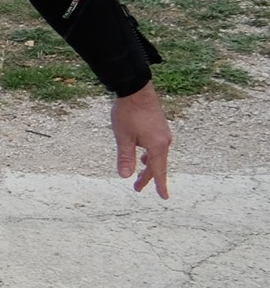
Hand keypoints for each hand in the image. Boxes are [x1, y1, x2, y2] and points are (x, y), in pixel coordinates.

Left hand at [110, 83, 172, 198]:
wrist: (137, 89)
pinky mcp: (159, 126)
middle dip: (147, 177)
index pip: (158, 171)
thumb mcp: (123, 137)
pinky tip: (143, 154)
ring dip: (148, 165)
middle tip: (137, 188)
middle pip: (156, 164)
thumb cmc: (128, 113)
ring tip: (139, 174)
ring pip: (156, 155)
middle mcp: (164, 141)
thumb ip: (125, 157)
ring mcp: (163, 133)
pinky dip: (149, 154)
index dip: (159, 185)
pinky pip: (156, 146)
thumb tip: (125, 176)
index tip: (164, 197)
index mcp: (157, 146)